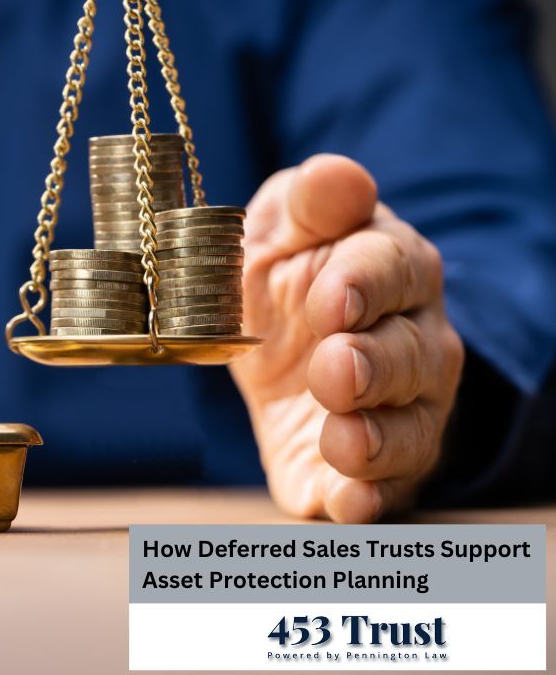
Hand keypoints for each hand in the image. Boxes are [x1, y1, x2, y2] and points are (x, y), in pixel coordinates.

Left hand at [230, 155, 463, 522]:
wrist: (267, 338)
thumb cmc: (286, 270)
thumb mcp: (282, 225)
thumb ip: (309, 204)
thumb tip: (336, 175)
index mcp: (393, 269)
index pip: (394, 269)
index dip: (366, 285)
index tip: (332, 297)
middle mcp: (413, 344)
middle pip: (412, 358)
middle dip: (375, 367)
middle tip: (333, 369)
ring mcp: (397, 411)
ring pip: (410, 431)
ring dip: (376, 440)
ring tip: (342, 440)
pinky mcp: (364, 471)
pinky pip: (382, 492)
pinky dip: (365, 501)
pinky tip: (345, 506)